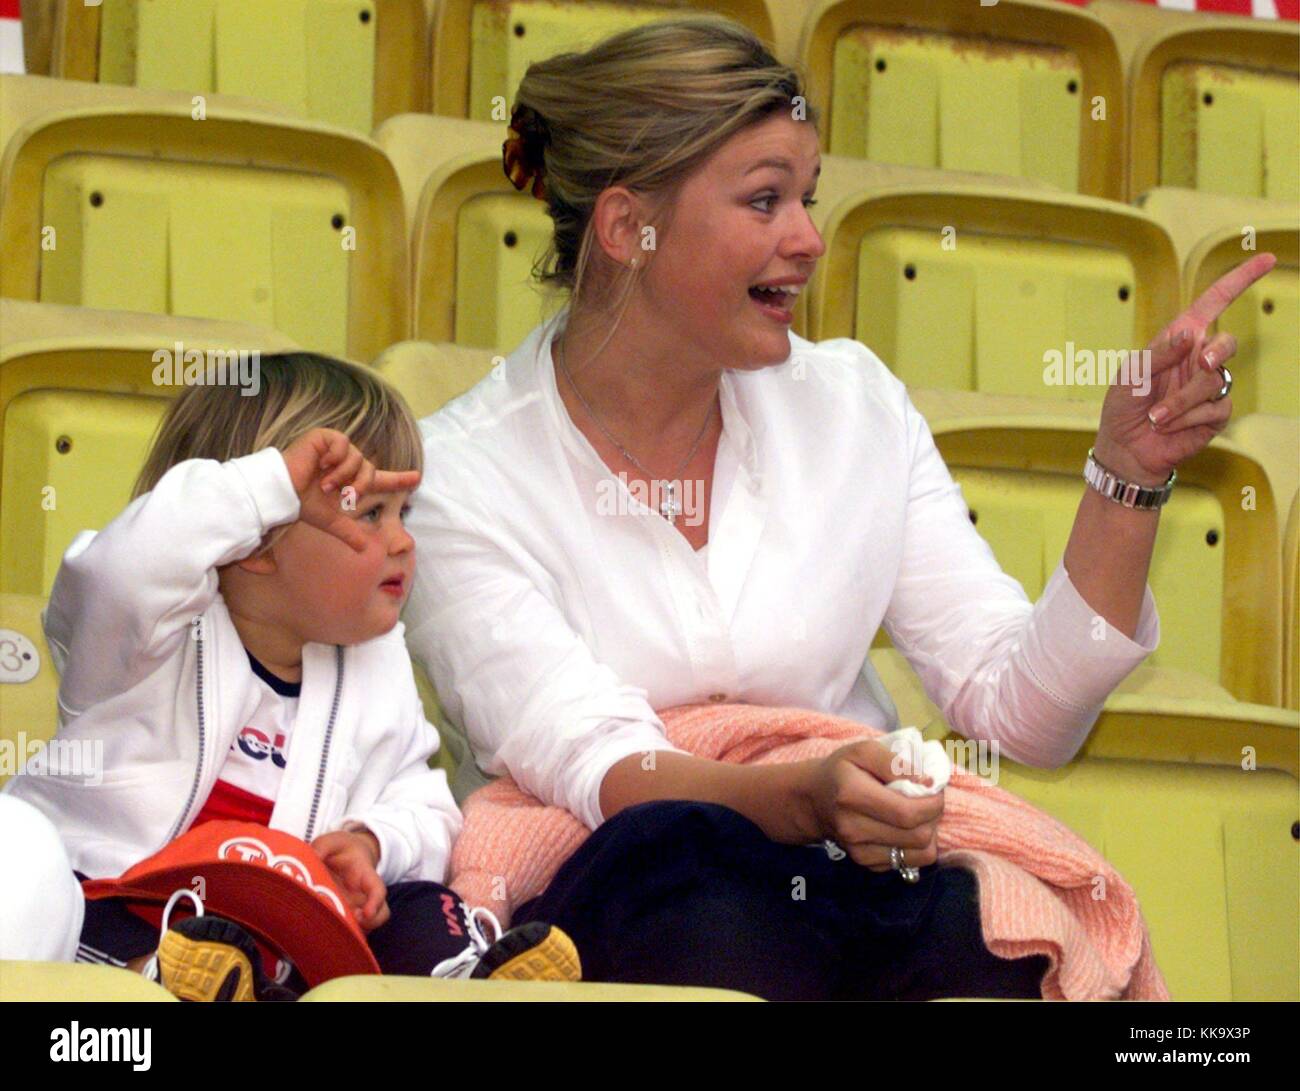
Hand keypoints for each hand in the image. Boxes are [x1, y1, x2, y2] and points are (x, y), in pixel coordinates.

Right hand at [281, 428, 421, 552]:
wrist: (282, 493)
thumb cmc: (302, 504)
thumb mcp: (331, 521)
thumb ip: (348, 532)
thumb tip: (364, 549)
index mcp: (350, 480)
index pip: (380, 479)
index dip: (399, 479)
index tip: (418, 478)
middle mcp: (347, 463)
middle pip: (371, 471)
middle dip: (358, 485)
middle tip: (339, 493)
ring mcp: (336, 449)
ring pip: (359, 459)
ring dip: (343, 475)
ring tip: (324, 482)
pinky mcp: (325, 438)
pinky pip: (344, 445)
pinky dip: (335, 458)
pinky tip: (320, 464)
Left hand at [312, 828, 389, 931]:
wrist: (346, 856)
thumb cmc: (341, 849)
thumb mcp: (332, 841)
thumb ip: (322, 846)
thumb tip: (312, 856)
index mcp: (365, 876)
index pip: (377, 890)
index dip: (375, 903)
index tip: (366, 913)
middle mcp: (364, 896)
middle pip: (377, 916)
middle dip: (366, 925)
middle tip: (347, 926)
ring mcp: (356, 909)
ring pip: (363, 928)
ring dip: (352, 933)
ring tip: (332, 932)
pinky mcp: (344, 917)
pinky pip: (347, 932)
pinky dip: (338, 936)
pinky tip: (320, 934)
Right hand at [805, 738, 942, 871]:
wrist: (814, 800)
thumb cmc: (842, 770)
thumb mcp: (863, 751)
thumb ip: (895, 762)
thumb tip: (927, 782)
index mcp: (852, 796)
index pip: (908, 813)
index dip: (933, 802)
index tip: (933, 787)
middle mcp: (854, 829)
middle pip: (919, 836)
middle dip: (934, 816)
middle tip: (928, 799)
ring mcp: (860, 852)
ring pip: (921, 854)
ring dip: (929, 832)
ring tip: (918, 814)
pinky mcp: (867, 864)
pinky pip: (910, 862)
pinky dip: (916, 846)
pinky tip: (904, 828)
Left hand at [1093, 252, 1276, 486]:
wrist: (1127, 448)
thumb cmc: (1124, 406)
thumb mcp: (1130, 375)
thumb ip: (1159, 353)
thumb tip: (1190, 334)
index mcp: (1180, 339)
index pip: (1213, 303)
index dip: (1239, 281)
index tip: (1266, 259)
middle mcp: (1199, 358)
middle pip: (1227, 344)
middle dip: (1217, 353)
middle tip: (1203, 364)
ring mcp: (1211, 386)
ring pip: (1215, 382)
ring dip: (1181, 402)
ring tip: (1156, 418)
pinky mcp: (1217, 413)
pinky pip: (1215, 408)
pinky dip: (1187, 418)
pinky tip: (1169, 426)